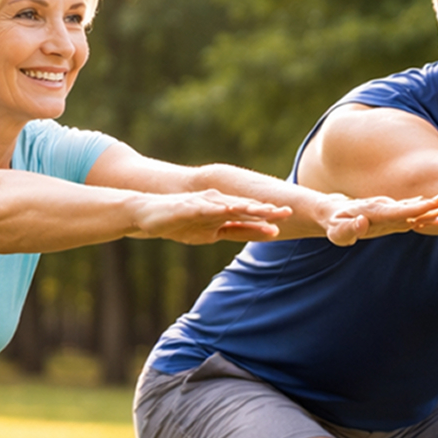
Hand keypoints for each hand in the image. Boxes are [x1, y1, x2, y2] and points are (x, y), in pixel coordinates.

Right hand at [134, 188, 289, 244]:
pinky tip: (230, 209)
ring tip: (266, 210)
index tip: (290, 219)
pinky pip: (206, 208)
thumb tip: (259, 233)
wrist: (148, 215)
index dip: (269, 218)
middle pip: (246, 208)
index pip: (250, 216)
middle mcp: (218, 204)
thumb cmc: (180, 224)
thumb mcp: (211, 233)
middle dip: (267, 210)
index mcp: (224, 212)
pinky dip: (219, 209)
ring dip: (249, 207)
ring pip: (231, 205)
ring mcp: (204, 203)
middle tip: (289, 212)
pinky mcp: (189, 206)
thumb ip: (234, 231)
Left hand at [318, 192, 437, 245]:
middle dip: (433, 205)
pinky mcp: (391, 214)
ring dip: (434, 207)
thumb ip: (349, 229)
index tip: (434, 204)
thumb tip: (362, 223)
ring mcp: (390, 210)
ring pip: (415, 208)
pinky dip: (425, 211)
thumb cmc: (334, 225)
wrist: (332, 213)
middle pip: (413, 207)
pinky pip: (411, 212)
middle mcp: (386, 208)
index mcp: (376, 213)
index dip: (417, 208)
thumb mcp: (337, 232)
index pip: (400, 211)